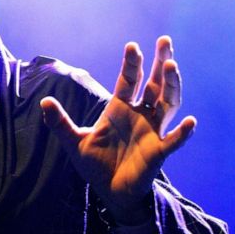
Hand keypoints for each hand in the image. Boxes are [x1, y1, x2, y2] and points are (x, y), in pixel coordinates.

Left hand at [40, 36, 195, 223]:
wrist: (109, 192)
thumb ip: (60, 122)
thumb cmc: (95, 164)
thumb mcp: (74, 142)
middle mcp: (140, 115)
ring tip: (172, 66)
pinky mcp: (159, 152)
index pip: (129, 80)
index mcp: (120, 108)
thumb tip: (43, 102)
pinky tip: (190, 122)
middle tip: (165, 41)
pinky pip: (174, 141)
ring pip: (168, 104)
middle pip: (155, 84)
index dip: (132, 63)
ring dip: (172, 85)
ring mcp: (152, 131)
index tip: (132, 46)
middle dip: (160, 63)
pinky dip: (183, 133)